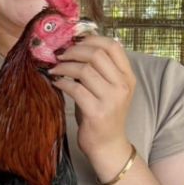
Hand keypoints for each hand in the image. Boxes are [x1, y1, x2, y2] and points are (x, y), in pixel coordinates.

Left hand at [49, 34, 135, 177]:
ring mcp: (111, 99)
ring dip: (64, 66)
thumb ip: (98, 70)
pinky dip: (62, 83)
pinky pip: (75, 88)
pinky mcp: (96, 112)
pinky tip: (56, 83)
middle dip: (74, 51)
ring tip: (55, 69)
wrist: (108, 145)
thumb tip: (73, 48)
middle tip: (60, 55)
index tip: (75, 42)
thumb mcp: (108, 89)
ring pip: (84, 70)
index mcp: (128, 77)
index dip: (92, 39)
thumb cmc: (104, 114)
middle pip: (97, 54)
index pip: (113, 46)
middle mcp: (123, 86)